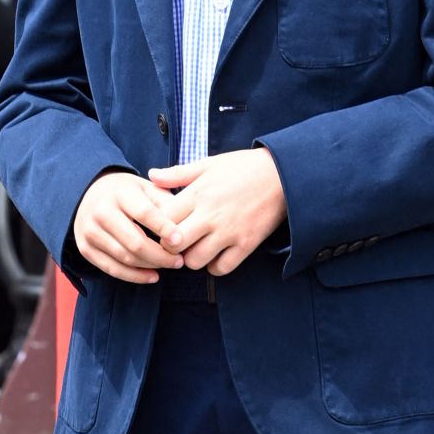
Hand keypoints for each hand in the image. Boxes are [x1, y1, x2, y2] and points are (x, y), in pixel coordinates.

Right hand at [73, 171, 183, 284]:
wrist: (89, 192)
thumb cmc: (127, 192)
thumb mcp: (146, 187)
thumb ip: (165, 201)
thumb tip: (185, 222)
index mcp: (120, 193)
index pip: (144, 213)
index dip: (164, 228)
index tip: (181, 240)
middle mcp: (101, 212)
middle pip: (135, 242)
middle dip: (161, 255)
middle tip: (179, 260)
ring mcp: (90, 232)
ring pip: (125, 257)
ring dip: (151, 266)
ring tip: (170, 265)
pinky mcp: (85, 248)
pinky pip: (112, 269)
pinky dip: (134, 276)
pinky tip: (152, 276)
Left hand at [148, 148, 286, 276]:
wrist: (283, 174)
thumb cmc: (243, 167)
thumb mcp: (209, 164)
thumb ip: (177, 173)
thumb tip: (151, 176)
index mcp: (198, 194)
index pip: (163, 221)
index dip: (159, 226)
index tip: (164, 226)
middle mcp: (211, 215)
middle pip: (174, 246)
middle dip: (171, 247)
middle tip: (177, 242)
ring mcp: (229, 232)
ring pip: (195, 262)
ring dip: (192, 258)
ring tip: (198, 247)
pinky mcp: (246, 244)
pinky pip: (221, 268)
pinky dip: (215, 265)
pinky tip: (216, 253)